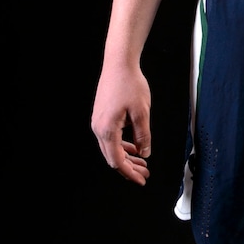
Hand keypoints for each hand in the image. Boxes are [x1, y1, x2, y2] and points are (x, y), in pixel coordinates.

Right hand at [91, 63, 151, 185]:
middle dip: (130, 168)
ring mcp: (98, 122)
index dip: (130, 173)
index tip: (141, 180)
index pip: (117, 161)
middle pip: (112, 157)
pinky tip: (134, 148)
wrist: (118, 64)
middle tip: (145, 174)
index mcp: (107, 130)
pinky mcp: (101, 116)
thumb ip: (143, 136)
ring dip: (127, 157)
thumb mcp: (142, 113)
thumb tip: (145, 153)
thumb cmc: (130, 84)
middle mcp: (98, 128)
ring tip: (143, 163)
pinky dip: (123, 146)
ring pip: (111, 148)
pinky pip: (111, 138)